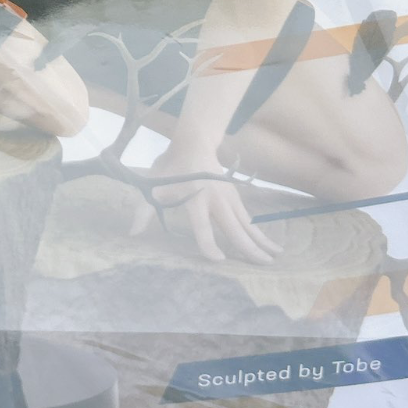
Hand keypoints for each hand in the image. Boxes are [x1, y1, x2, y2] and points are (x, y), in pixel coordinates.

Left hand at [131, 147, 279, 264]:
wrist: (193, 142)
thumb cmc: (170, 168)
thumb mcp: (152, 186)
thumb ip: (142, 210)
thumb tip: (132, 233)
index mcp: (195, 198)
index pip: (203, 226)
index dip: (209, 244)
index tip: (218, 260)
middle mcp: (216, 199)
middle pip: (234, 228)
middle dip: (248, 248)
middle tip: (263, 265)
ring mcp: (229, 197)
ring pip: (247, 224)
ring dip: (260, 241)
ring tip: (275, 256)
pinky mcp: (235, 196)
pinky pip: (248, 218)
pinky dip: (258, 232)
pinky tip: (268, 244)